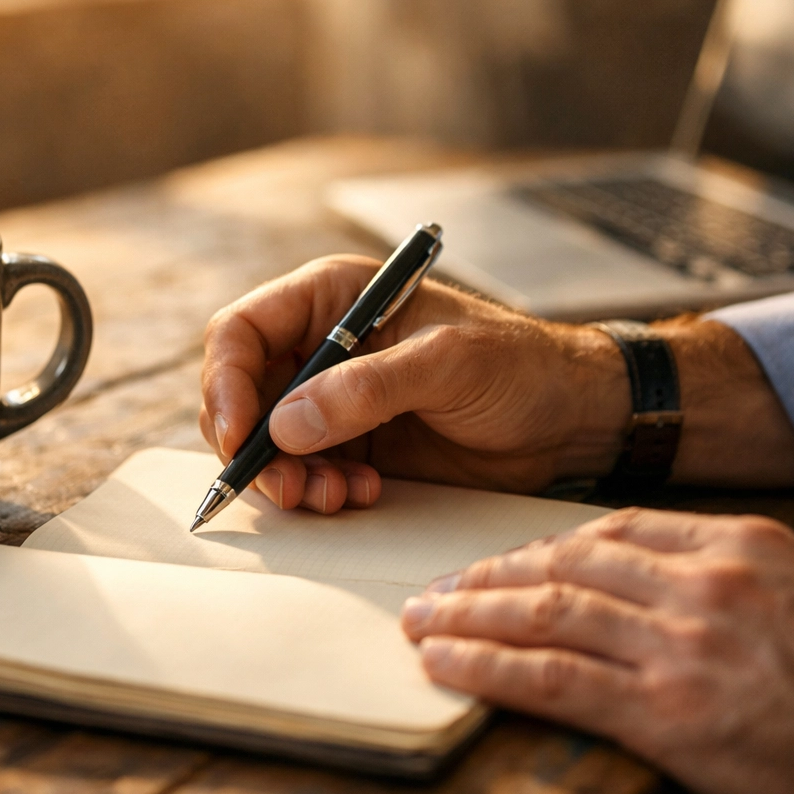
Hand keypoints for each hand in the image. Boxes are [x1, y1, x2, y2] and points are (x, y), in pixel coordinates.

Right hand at [200, 255, 628, 512]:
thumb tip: (286, 425)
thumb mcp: (448, 364)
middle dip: (254, 445)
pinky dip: (317, 490)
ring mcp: (335, 398)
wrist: (569, 419)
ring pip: (268, 442)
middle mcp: (323, 346)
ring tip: (332, 496)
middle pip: (242, 394)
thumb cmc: (519, 366)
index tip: (238, 435)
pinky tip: (358, 495)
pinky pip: (305, 471)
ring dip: (286, 477)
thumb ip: (367, 389)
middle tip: (289, 486)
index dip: (225, 382)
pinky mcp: (354, 445)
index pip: (241, 332)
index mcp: (334, 298)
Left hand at [400, 508, 793, 793]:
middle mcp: (700, 583)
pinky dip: (491, 667)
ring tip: (425, 622)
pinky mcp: (669, 712)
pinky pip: (554, 678)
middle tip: (440, 588)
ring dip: (472, 616)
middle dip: (491, 575)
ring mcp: (681, 644)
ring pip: (546, 611)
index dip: (541, 547)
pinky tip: (449, 664)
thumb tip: (667, 583)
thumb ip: (739, 576)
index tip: (504, 562)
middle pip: (565, 563)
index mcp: (737, 545)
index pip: (611, 529)